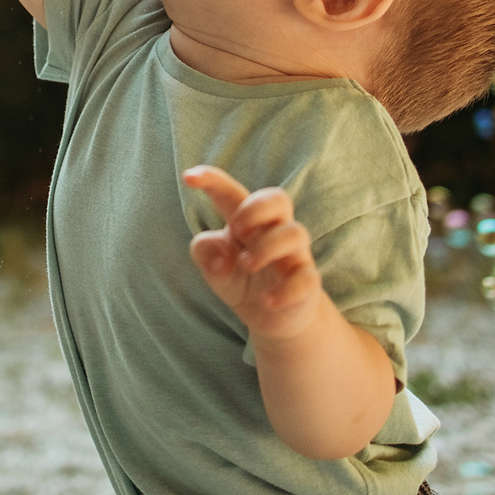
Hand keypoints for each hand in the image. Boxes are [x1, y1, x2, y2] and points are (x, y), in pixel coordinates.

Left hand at [183, 164, 324, 343]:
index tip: (188, 177)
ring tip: (246, 265)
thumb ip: (205, 253)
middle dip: (255, 209)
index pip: (231, 193)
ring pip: (294, 233)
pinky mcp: (307, 282)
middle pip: (277, 198)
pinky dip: (285, 290)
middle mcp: (274, 231)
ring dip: (266, 247)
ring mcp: (294, 255)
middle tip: (236, 230)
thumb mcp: (214, 267)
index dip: (211, 180)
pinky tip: (267, 301)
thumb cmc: (241, 279)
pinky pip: (306, 278)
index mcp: (246, 221)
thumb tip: (221, 260)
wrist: (273, 317)